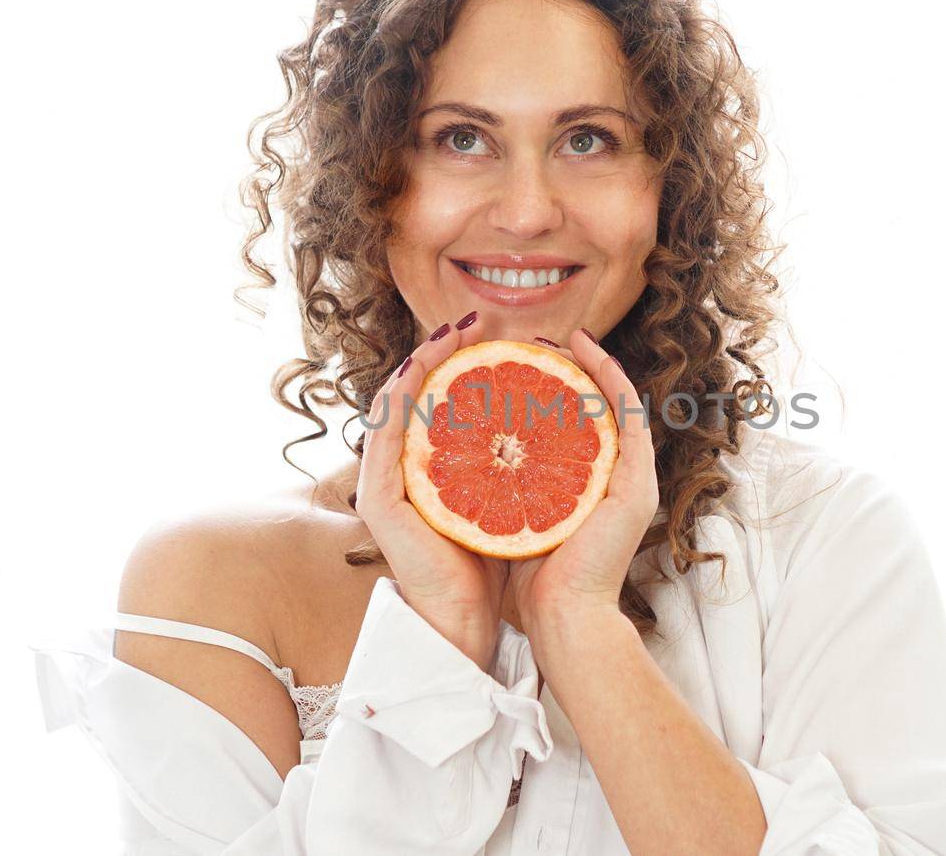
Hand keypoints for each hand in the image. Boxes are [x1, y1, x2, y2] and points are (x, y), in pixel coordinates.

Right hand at [352, 313, 509, 671]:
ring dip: (421, 362)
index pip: (445, 404)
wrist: (480, 623)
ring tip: (452, 332)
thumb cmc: (510, 567)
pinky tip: (423, 369)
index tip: (499, 335)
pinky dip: (403, 396)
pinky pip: (386, 433)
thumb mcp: (531, 498)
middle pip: (419, 395)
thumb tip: (565, 414)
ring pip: (396, 404)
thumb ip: (536, 459)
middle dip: (442, 351)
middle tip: (473, 321)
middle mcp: (409, 472)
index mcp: (441, 470)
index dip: (464, 364)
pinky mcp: (380, 499)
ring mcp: (387, 484)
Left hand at [509, 328, 660, 632]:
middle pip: (598, 410)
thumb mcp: (515, 519)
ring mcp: (632, 478)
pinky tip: (583, 353)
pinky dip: (607, 379)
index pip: (576, 427)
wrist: (564, 618)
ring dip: (592, 364)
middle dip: (572, 370)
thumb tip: (473, 455)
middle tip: (539, 341)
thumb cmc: (535, 583)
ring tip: (563, 338)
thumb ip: (506, 488)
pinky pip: (627, 414)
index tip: (522, 363)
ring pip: (617, 403)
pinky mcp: (636, 481)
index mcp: (590, 489)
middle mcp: (617, 479)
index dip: (554, 390)